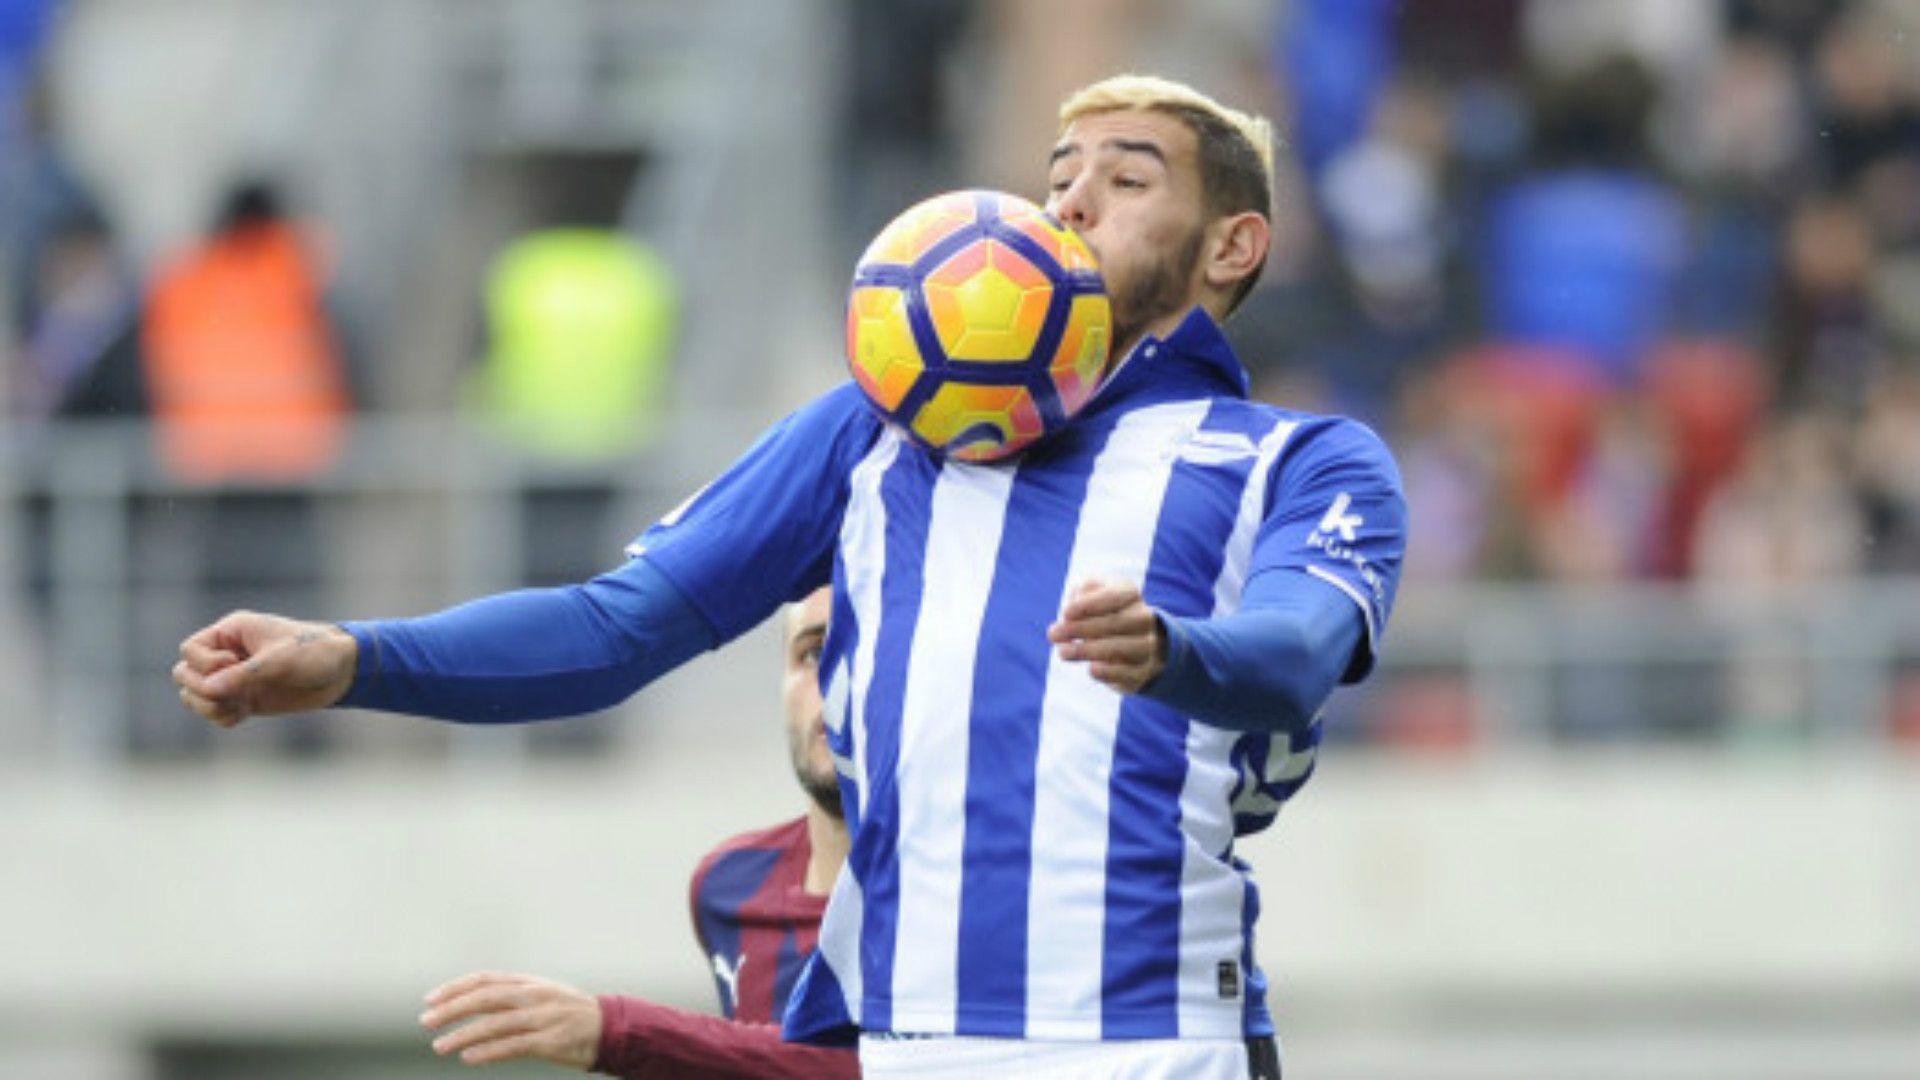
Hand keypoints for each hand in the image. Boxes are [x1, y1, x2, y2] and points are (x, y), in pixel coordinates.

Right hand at [172, 611, 356, 725]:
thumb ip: (243, 675)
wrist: (343, 671)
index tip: (234, 664)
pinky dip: (222, 717)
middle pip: (184, 675)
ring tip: (238, 707)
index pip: (189, 650)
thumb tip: (207, 690)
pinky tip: (243, 714)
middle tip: (233, 693)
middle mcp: (228, 654)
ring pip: (195, 696)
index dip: (204, 664)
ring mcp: (235, 677)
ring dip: (209, 707)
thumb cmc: (315, 653)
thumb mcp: (281, 660)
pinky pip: (215, 712)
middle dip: (201, 689)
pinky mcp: (245, 698)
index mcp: (232, 632)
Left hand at [421, 971, 603, 1069]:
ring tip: (441, 1046)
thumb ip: (510, 998)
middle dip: (453, 1008)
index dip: (455, 987)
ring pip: (496, 1023)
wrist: (611, 1028)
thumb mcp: (541, 996)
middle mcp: (535, 995)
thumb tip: (470, 1004)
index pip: (485, 979)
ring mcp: (544, 1017)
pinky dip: (489, 1051)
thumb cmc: (570, 1014)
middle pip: (486, 997)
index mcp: (529, 982)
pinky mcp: (551, 1041)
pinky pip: (514, 1045)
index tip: (431, 999)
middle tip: (427, 1021)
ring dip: (464, 1034)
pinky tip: (469, 1057)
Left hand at [1047, 578, 1166, 693]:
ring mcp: (1146, 646)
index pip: (1113, 596)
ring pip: (1121, 648)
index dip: (1088, 605)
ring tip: (1062, 652)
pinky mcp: (1142, 671)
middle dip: (1081, 628)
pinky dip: (1109, 671)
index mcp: (1130, 594)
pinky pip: (1127, 672)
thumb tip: (1074, 603)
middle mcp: (1144, 619)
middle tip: (1053, 634)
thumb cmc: (1102, 614)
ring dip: (1088, 650)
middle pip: (1115, 622)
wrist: (1131, 644)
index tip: (1065, 613)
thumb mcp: (1093, 595)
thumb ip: (1083, 592)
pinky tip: (1091, 668)